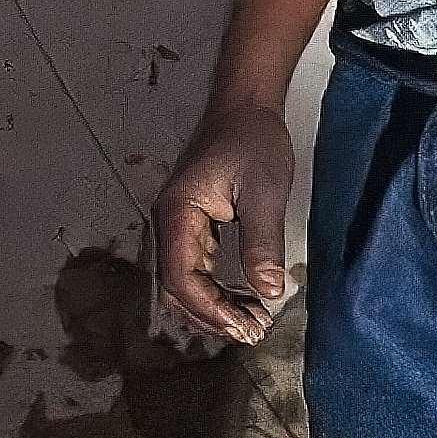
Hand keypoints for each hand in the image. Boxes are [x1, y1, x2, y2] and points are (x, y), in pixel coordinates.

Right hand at [150, 99, 308, 352]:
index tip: (245, 325)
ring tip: (253, 320)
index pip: (181, 278)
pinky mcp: (192, 225)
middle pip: (176, 288)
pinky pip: (195, 269)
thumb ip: (263, 241)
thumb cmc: (251, 138)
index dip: (210, 309)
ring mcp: (178, 224)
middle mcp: (169, 222)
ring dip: (214, 307)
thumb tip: (267, 290)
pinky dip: (216, 291)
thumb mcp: (264, 191)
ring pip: (184, 282)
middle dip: (212, 316)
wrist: (244, 106)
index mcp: (178, 213)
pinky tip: (243, 299)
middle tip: (253, 332)